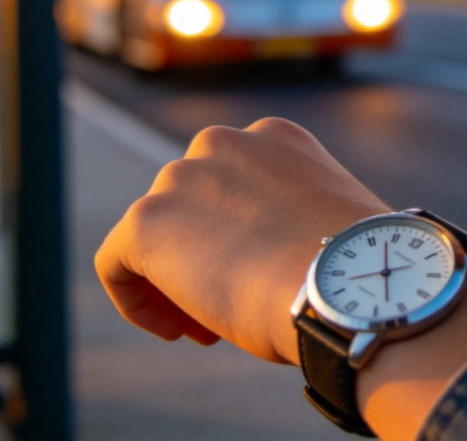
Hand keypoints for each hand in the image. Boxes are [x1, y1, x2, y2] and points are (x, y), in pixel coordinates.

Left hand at [95, 117, 388, 363]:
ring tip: (208, 325)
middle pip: (191, 202)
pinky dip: (136, 299)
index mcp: (275, 137)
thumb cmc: (349, 265)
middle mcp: (223, 142)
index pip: (232, 180)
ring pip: (156, 233)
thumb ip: (285, 216)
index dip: (239, 232)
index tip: (257, 273)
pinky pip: (117, 262)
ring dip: (175, 279)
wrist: (341, 279)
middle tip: (228, 303)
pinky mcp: (146, 220)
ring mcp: (181, 176)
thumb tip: (266, 253)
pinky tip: (176, 329)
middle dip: (204, 251)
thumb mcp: (322, 219)